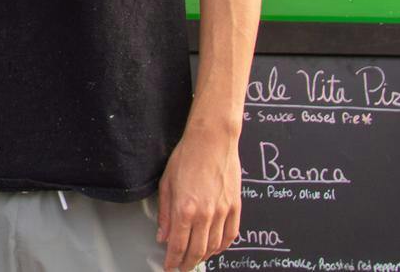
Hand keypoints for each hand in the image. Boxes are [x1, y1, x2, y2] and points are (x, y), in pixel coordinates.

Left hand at [156, 123, 240, 271]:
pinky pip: (231, 235)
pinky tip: (216, 248)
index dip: (173, 260)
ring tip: (196, 258)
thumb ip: (165, 214)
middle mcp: (205, 214)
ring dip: (204, 256)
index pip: (178, 245)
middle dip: (187, 263)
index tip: (169, 267)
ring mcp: (223, 211)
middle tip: (181, 267)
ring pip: (215, 246)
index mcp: (185, 209)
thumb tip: (163, 236)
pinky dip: (223, 246)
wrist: (212, 140)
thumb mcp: (167, 183)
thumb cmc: (187, 156)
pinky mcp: (236, 207)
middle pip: (197, 250)